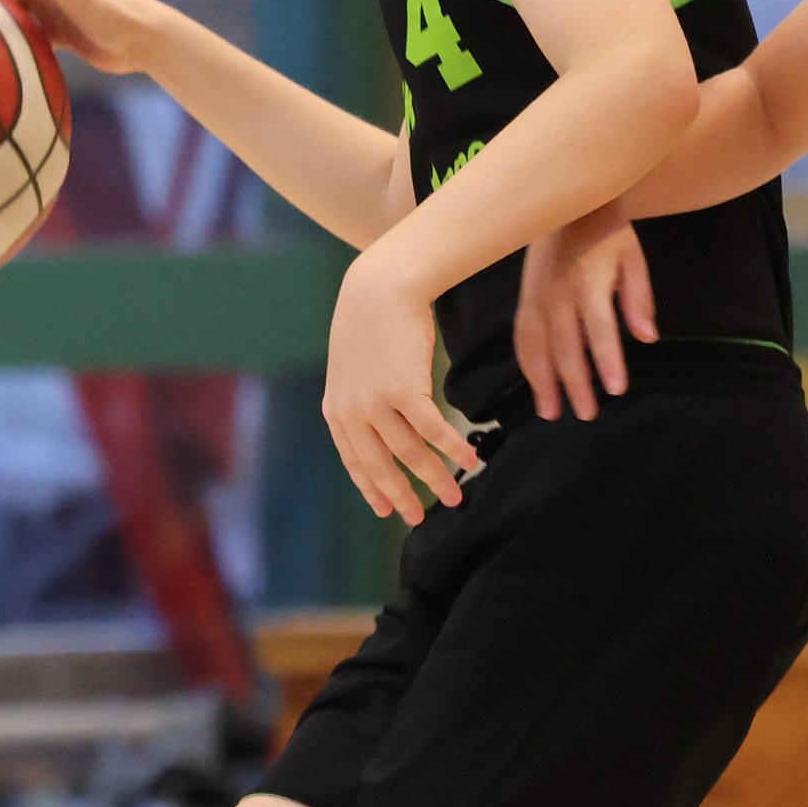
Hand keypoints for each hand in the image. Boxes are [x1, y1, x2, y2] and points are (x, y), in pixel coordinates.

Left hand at [325, 256, 479, 523]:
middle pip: (381, 466)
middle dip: (403, 495)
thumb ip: (360, 396)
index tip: (387, 509)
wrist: (378, 289)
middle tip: (420, 517)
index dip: (372, 488)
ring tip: (456, 495)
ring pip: (411, 454)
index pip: (355, 461)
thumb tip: (378, 420)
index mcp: (337, 410)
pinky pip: (433, 431)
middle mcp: (352, 412)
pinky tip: (470, 460)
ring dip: (437, 478)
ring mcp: (376, 403)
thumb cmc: (370, 323)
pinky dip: (453, 449)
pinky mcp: (403, 390)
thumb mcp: (353, 366)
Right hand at [511, 205, 652, 421]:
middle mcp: (557, 294)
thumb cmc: (606, 233)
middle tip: (588, 414)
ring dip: (543, 383)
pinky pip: (522, 338)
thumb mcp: (632, 257)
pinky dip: (527, 366)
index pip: (599, 330)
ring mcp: (535, 299)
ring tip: (552, 413)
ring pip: (536, 348)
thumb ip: (638, 298)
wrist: (565, 205)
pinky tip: (535, 386)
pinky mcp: (524, 301)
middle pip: (565, 347)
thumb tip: (647, 338)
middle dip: (576, 384)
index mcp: (588, 283)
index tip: (616, 390)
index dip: (608, 361)